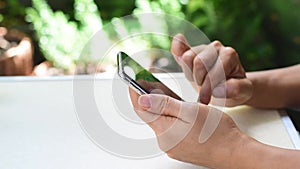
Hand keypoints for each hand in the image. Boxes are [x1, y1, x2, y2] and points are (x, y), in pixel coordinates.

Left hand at [129, 89, 250, 168]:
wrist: (234, 153)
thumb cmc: (217, 133)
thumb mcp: (190, 111)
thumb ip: (164, 104)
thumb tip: (142, 99)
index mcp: (165, 130)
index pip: (141, 108)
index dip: (135, 92)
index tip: (133, 79)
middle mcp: (165, 141)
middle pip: (150, 115)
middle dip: (148, 97)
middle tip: (150, 81)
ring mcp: (172, 146)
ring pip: (160, 121)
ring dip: (160, 106)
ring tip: (164, 92)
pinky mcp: (180, 147)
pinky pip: (169, 128)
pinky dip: (169, 116)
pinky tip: (176, 109)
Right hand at [171, 34, 252, 106]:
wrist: (230, 86)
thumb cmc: (236, 88)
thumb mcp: (243, 92)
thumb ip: (236, 89)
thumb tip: (219, 89)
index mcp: (229, 55)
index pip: (211, 70)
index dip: (207, 88)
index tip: (205, 100)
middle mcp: (216, 47)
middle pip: (197, 62)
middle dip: (199, 81)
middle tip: (204, 91)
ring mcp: (202, 48)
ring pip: (187, 58)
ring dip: (190, 74)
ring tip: (200, 82)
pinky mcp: (191, 51)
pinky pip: (180, 47)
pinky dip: (177, 48)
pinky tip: (178, 51)